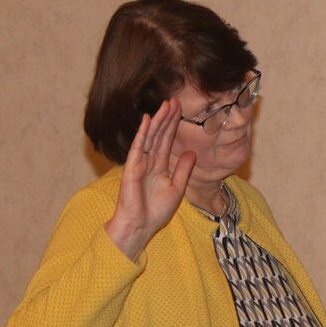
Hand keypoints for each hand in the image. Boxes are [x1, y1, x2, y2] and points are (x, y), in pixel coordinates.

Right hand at [104, 99, 195, 259]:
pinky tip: (147, 120)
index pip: (167, 140)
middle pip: (160, 134)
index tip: (180, 109)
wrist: (141, 226)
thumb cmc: (156, 211)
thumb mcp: (177, 188)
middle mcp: (150, 161)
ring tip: (166, 105)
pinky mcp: (132, 168)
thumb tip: (193, 153)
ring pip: (150, 137)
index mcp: (160, 165)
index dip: (173, 125)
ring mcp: (140, 163)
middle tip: (174, 100)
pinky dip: (143, 133)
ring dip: (158, 120)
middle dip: (167, 117)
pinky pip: (139, 147)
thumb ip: (184, 170)